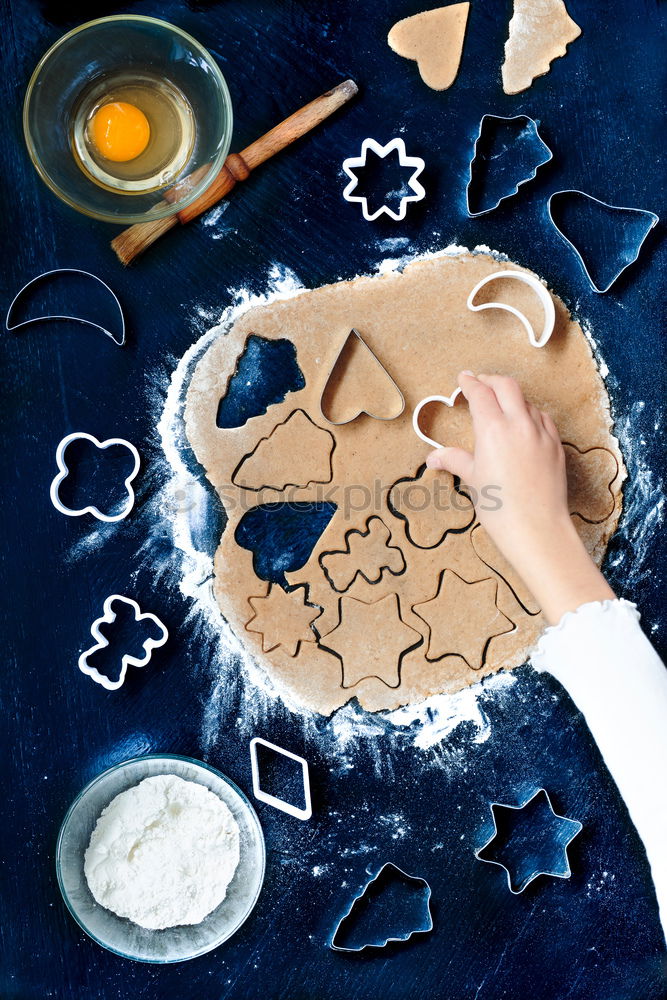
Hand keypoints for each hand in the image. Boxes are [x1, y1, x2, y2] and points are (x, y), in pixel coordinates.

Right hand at [426, 372, 615, 623]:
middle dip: (491, 380)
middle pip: (506, 386)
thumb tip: (434, 457)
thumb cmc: (501, 509)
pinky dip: (530, 413)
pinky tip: (524, 423)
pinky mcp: (556, 445)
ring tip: (501, 405)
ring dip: (511, 397)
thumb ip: (455, 460)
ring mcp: (541, 433)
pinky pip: (542, 419)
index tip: (463, 379)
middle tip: (480, 383)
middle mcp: (518, 424)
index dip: (469, 383)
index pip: (480, 393)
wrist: (537, 528)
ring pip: (526, 401)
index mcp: (492, 429)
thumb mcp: (473, 480)